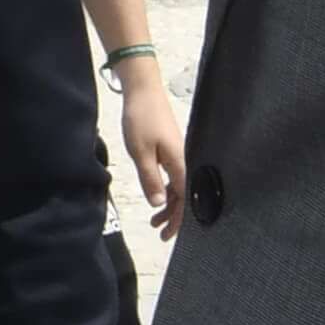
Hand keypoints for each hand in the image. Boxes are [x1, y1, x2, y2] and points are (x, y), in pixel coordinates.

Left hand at [114, 66, 186, 238]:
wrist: (143, 90)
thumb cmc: (141, 119)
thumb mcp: (141, 153)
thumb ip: (150, 179)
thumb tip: (159, 204)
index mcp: (180, 163)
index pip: (184, 200)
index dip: (178, 220)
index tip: (168, 235)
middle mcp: (183, 160)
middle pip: (183, 196)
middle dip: (173, 216)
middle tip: (159, 232)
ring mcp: (178, 154)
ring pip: (178, 186)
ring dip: (168, 203)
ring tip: (154, 218)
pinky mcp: (170, 148)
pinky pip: (173, 175)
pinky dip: (166, 188)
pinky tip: (157, 193)